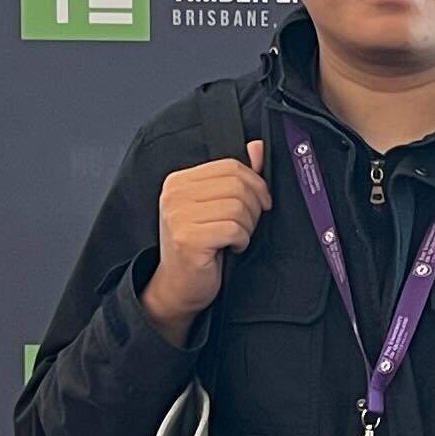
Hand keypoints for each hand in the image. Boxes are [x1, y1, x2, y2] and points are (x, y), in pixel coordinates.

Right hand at [141, 141, 269, 333]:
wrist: (178, 287)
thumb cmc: (199, 248)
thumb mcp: (217, 207)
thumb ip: (236, 177)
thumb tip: (257, 149)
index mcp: (179, 181)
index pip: (231, 166)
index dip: (255, 184)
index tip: (260, 203)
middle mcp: (174, 194)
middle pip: (238, 185)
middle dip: (253, 208)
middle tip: (246, 226)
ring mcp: (178, 216)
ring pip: (238, 207)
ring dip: (247, 227)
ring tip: (235, 238)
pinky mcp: (188, 238)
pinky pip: (234, 229)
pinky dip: (241, 241)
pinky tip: (230, 248)